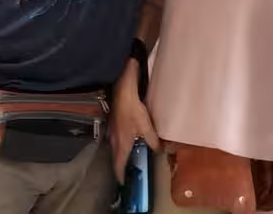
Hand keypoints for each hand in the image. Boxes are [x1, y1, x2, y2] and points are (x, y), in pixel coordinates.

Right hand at [109, 58, 159, 182]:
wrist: (122, 90)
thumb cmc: (132, 108)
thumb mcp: (146, 126)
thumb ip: (153, 140)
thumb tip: (160, 150)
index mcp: (121, 143)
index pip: (118, 164)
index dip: (120, 174)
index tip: (122, 182)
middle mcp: (114, 139)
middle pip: (115, 157)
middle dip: (119, 166)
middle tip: (124, 172)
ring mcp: (112, 130)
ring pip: (115, 148)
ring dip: (119, 155)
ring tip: (125, 159)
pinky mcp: (114, 122)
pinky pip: (116, 139)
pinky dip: (120, 144)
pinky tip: (126, 140)